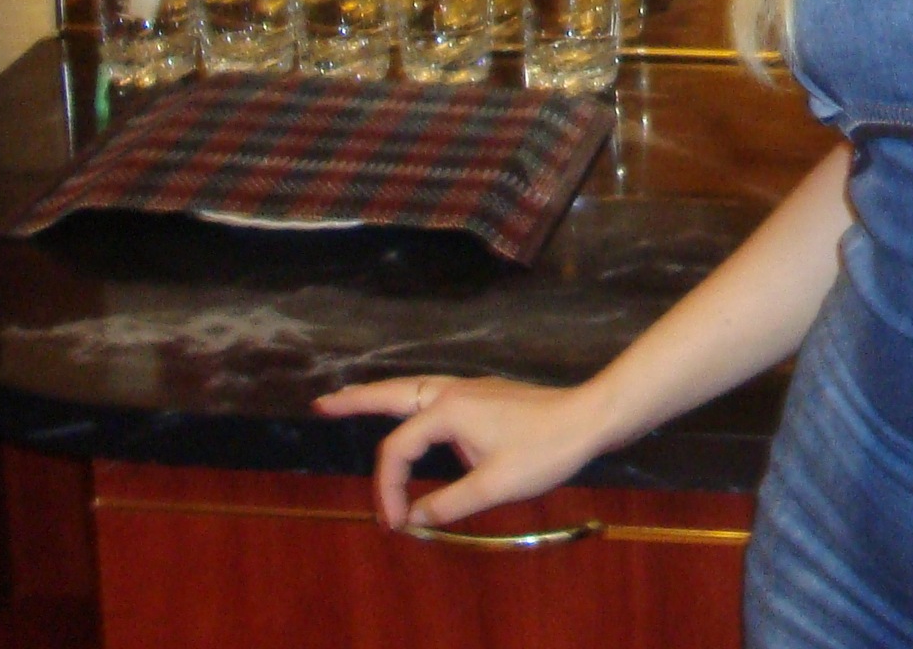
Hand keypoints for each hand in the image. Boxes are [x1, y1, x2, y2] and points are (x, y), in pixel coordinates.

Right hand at [313, 375, 607, 529]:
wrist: (591, 416)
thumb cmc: (545, 449)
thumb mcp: (494, 486)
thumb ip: (448, 504)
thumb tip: (414, 520)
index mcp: (447, 410)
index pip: (397, 451)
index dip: (388, 490)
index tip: (396, 524)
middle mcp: (453, 391)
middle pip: (393, 393)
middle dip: (356, 400)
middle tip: (322, 403)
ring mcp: (471, 389)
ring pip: (414, 387)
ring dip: (382, 394)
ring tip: (354, 398)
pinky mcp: (486, 395)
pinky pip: (434, 393)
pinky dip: (411, 399)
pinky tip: (415, 411)